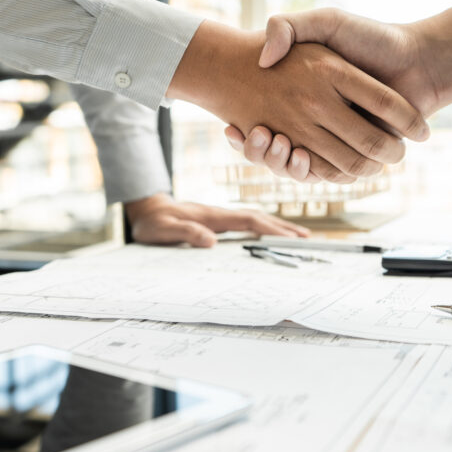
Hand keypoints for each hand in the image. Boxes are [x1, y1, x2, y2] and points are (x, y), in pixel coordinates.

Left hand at [124, 193, 308, 247]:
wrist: (145, 210)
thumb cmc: (153, 222)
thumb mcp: (165, 230)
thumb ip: (186, 233)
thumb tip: (211, 242)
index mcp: (213, 216)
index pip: (249, 220)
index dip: (271, 228)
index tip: (290, 238)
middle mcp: (220, 214)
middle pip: (259, 217)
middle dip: (283, 227)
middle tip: (306, 238)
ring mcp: (220, 216)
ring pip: (254, 218)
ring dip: (276, 226)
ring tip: (297, 236)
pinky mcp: (216, 221)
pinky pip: (245, 223)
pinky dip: (262, 227)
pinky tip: (270, 234)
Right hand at [227, 0, 451, 177]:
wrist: (421, 62)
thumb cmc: (375, 38)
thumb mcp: (327, 22)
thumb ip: (290, 25)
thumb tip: (263, 56)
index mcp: (307, 94)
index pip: (264, 123)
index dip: (245, 134)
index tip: (231, 129)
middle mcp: (318, 120)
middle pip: (275, 150)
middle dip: (259, 151)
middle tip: (254, 137)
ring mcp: (337, 139)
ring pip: (295, 166)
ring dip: (279, 163)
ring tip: (275, 142)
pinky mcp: (356, 154)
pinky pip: (324, 174)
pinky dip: (307, 172)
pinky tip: (296, 154)